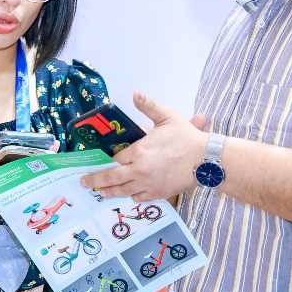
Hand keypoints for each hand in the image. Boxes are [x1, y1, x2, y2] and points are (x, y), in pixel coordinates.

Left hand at [79, 92, 208, 201]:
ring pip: (122, 191)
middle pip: (111, 178)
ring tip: (99, 193)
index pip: (116, 158)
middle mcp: (139, 170)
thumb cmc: (187, 138)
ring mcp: (147, 184)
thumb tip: (135, 93)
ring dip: (109, 192)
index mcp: (139, 151)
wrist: (206, 161)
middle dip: (95, 180)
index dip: (110, 159)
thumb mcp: (167, 117)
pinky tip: (127, 194)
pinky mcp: (157, 194)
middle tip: (84, 183)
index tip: (104, 160)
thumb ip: (149, 106)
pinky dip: (131, 196)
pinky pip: (138, 197)